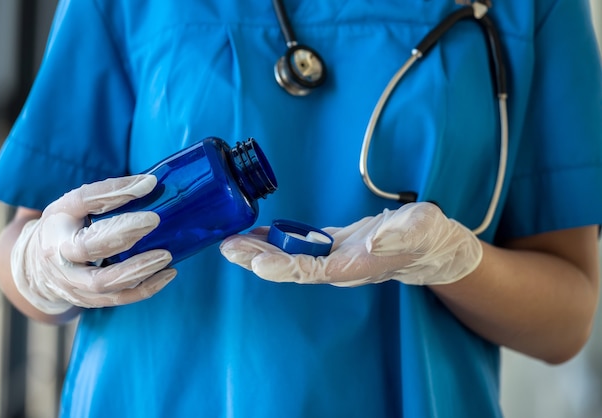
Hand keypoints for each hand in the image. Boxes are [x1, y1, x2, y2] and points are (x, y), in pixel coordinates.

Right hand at [11, 175, 176, 313]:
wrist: (38, 267)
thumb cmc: (64, 229)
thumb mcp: (73, 205)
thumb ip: (106, 193)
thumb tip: (149, 183)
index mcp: (58, 224)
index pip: (83, 203)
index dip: (114, 195)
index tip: (147, 185)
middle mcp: (60, 257)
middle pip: (89, 248)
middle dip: (123, 234)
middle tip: (155, 220)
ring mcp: (73, 284)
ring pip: (104, 282)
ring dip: (138, 269)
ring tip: (166, 255)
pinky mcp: (90, 300)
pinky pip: (119, 298)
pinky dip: (145, 288)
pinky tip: (167, 273)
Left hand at [220, 202, 481, 286]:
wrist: (432, 246)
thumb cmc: (428, 237)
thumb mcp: (419, 230)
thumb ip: (397, 236)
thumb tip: (371, 240)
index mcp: (354, 265)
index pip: (311, 270)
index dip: (283, 267)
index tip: (256, 261)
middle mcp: (338, 266)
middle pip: (291, 267)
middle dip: (258, 259)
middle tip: (227, 247)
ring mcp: (335, 257)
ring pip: (291, 256)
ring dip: (261, 249)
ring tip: (232, 240)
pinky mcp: (335, 246)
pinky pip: (300, 245)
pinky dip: (278, 239)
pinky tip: (259, 233)